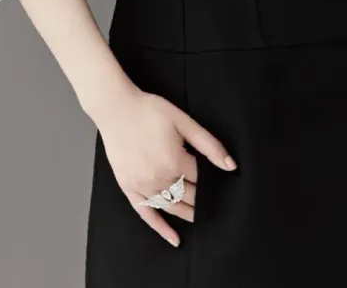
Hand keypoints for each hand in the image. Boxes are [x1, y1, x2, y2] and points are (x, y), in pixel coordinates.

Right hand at [87, 85, 237, 247]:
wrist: (116, 109)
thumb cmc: (150, 111)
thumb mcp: (183, 121)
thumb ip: (209, 144)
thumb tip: (230, 166)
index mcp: (174, 161)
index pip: (201, 180)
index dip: (213, 182)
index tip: (223, 187)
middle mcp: (158, 178)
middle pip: (188, 196)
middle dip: (203, 200)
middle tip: (216, 204)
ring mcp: (142, 186)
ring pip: (171, 207)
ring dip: (187, 214)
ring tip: (201, 217)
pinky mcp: (128, 189)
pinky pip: (146, 214)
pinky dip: (161, 228)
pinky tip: (174, 238)